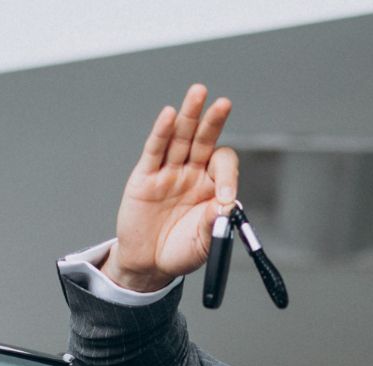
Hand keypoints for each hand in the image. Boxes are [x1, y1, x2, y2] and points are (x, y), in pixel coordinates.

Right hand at [102, 83, 238, 291]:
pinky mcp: (145, 176)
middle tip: (223, 104)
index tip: (224, 196)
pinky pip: (155, 150)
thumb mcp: (204, 244)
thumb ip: (214, 224)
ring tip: (198, 93)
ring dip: (189, 115)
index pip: (223, 165)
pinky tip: (169, 115)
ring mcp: (168, 172)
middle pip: (203, 140)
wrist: (148, 265)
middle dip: (213, 121)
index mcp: (211, 187)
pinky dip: (161, 132)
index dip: (227, 176)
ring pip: (180, 137)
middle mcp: (191, 173)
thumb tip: (225, 206)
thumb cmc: (180, 252)